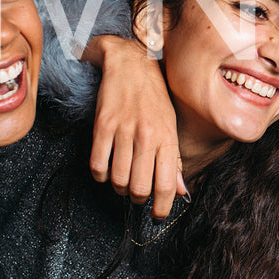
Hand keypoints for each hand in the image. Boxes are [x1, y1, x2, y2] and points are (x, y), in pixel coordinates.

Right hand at [85, 34, 185, 218]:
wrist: (131, 63)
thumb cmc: (154, 97)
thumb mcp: (171, 126)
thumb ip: (174, 161)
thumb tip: (180, 192)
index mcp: (167, 138)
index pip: (166, 185)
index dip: (161, 208)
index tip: (157, 216)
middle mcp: (147, 135)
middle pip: (140, 188)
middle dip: (137, 198)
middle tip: (137, 193)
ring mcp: (124, 130)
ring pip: (118, 180)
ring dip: (118, 187)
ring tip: (122, 180)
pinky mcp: (103, 125)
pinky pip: (98, 165)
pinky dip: (100, 175)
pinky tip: (106, 169)